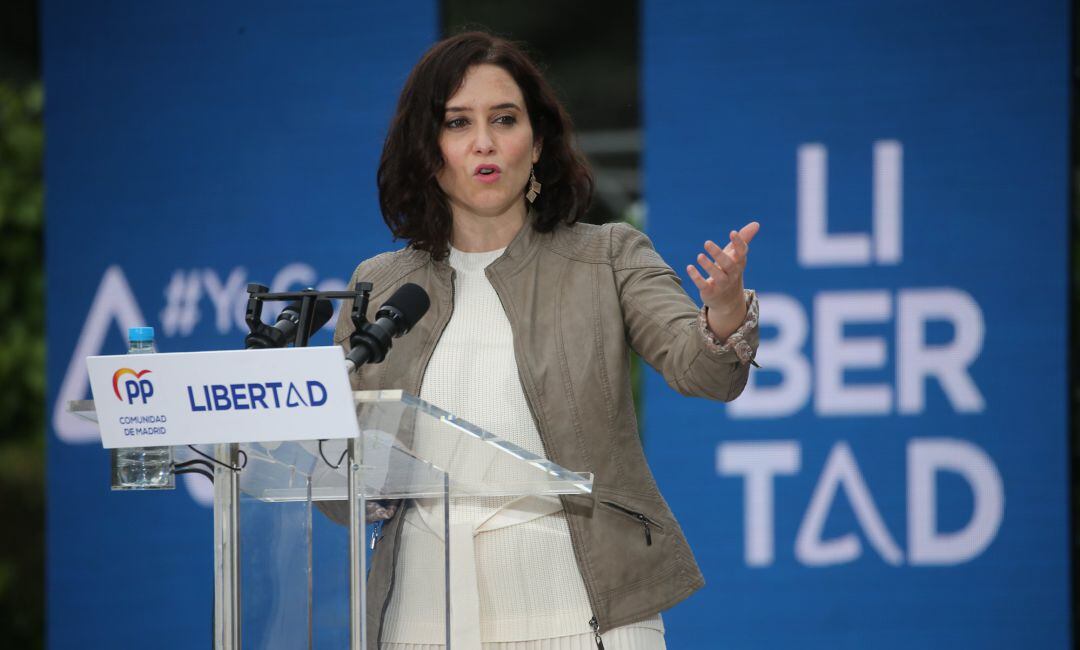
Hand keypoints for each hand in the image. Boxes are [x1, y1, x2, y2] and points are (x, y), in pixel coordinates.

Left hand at [686, 221, 759, 340]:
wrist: (728, 300)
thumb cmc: (730, 271)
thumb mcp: (736, 256)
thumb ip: (744, 239)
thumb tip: (756, 223)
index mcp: (739, 262)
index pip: (742, 252)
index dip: (738, 243)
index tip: (732, 232)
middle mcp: (732, 274)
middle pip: (728, 264)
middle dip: (718, 254)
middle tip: (706, 242)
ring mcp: (722, 284)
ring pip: (717, 276)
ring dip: (708, 266)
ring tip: (699, 256)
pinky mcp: (710, 292)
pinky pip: (704, 285)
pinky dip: (696, 277)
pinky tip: (689, 267)